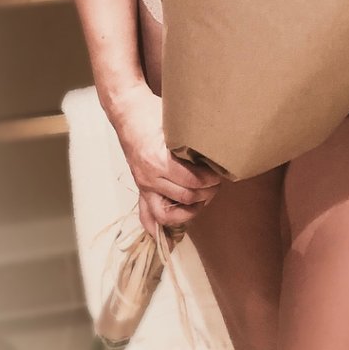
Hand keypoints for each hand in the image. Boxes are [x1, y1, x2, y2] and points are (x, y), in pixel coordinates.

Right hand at [111, 86, 223, 237]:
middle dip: (206, 194)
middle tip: (216, 185)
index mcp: (159, 161)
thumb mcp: (176, 123)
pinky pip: (146, 216)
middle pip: (184, 197)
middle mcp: (150, 177)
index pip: (192, 181)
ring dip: (188, 212)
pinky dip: (158, 229)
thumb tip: (217, 147)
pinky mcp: (140, 188)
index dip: (210, 181)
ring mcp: (143, 185)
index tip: (220, 174)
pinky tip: (172, 237)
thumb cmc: (154, 113)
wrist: (128, 113)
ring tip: (202, 202)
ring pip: (166, 213)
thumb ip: (192, 139)